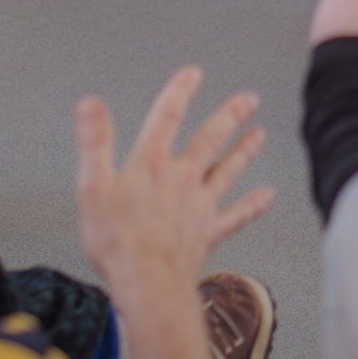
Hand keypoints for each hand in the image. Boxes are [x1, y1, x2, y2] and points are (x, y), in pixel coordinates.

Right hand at [75, 69, 273, 294]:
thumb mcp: (92, 188)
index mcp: (152, 164)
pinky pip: (236, 215)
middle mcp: (182, 178)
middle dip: (230, 116)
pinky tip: (267, 196)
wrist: (147, 283)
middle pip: (210, 138)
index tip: (193, 74)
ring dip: (245, 150)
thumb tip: (90, 104)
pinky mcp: (209, 232)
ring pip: (229, 170)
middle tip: (248, 100)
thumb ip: (94, 142)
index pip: (167, 116)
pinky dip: (253, 205)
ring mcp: (199, 205)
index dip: (180, 91)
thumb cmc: (117, 243)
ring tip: (259, 135)